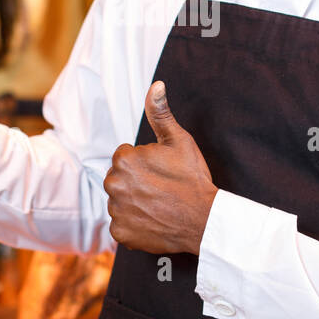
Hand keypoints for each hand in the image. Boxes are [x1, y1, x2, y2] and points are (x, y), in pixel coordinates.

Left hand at [104, 81, 217, 254]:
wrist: (204, 220)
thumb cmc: (192, 178)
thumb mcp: (179, 140)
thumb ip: (160, 112)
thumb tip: (156, 85)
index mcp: (124, 159)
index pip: (124, 157)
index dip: (144, 163)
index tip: (161, 171)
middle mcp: (113, 184)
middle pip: (119, 179)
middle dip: (135, 182)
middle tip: (161, 189)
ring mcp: (116, 211)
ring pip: (120, 201)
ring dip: (134, 203)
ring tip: (159, 205)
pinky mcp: (121, 233)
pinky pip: (122, 225)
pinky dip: (134, 224)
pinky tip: (153, 220)